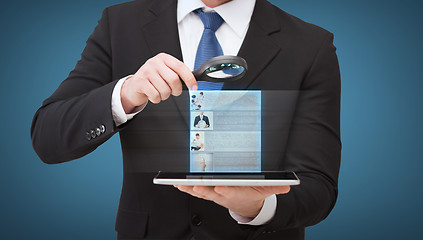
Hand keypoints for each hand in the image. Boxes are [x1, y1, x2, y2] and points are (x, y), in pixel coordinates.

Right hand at [121, 53, 197, 112]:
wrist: (134, 86)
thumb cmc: (153, 80)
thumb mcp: (166, 73)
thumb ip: (179, 75)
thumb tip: (195, 82)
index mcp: (164, 58)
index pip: (181, 67)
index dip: (189, 79)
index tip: (194, 87)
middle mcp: (155, 62)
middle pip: (174, 80)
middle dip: (176, 90)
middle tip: (173, 92)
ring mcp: (146, 71)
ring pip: (165, 90)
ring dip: (165, 96)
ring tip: (160, 92)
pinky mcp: (140, 82)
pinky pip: (155, 95)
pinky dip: (157, 99)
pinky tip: (153, 94)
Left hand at [174, 185, 289, 217]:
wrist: (244, 204)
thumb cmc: (252, 194)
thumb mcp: (265, 190)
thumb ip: (275, 187)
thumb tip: (288, 185)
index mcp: (237, 193)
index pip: (230, 192)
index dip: (225, 190)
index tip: (219, 187)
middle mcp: (223, 194)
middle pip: (212, 192)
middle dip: (202, 189)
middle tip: (194, 184)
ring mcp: (214, 194)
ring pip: (200, 192)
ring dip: (189, 188)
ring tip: (180, 182)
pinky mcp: (207, 192)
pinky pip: (195, 191)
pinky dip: (185, 188)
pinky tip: (177, 183)